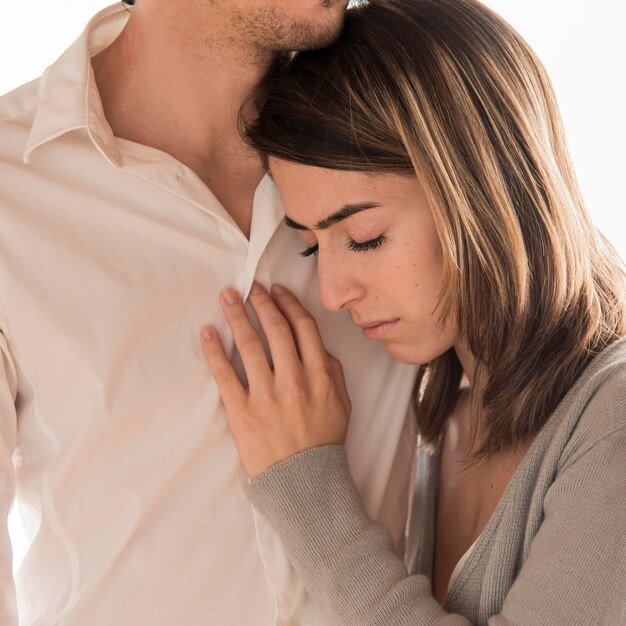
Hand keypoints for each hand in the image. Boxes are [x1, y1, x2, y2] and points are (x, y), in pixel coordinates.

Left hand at [201, 282, 350, 479]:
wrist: (305, 481)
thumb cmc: (323, 440)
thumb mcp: (342, 402)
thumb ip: (332, 369)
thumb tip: (314, 343)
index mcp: (320, 375)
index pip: (303, 327)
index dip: (288, 303)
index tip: (276, 291)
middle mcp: (294, 380)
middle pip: (275, 328)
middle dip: (261, 301)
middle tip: (249, 288)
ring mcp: (266, 395)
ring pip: (248, 344)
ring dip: (236, 315)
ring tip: (227, 297)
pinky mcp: (242, 412)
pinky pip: (224, 374)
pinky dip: (214, 350)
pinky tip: (208, 332)